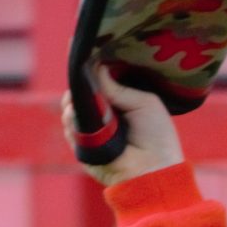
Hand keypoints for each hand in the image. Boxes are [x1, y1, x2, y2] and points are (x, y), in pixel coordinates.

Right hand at [60, 65, 182, 185]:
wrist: (153, 170)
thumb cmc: (156, 136)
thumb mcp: (143, 103)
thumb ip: (118, 87)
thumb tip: (96, 66)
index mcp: (121, 105)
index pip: (99, 84)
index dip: (92, 72)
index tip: (86, 57)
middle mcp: (104, 117)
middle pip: (82, 94)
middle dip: (79, 85)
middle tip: (80, 77)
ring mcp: (91, 132)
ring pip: (71, 109)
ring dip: (73, 101)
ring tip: (79, 98)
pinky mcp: (82, 147)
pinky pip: (69, 128)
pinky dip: (71, 119)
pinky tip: (75, 113)